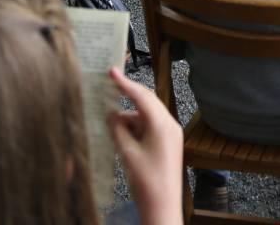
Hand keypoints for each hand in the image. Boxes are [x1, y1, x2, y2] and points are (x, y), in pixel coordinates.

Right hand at [106, 66, 183, 224]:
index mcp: (162, 124)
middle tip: (109, 88)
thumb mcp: (127, 153)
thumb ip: (118, 130)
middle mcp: (169, 125)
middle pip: (146, 103)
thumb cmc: (147, 181)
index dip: (125, 83)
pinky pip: (149, 128)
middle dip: (127, 97)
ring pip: (146, 116)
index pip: (142, 96)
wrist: (163, 206)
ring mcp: (170, 135)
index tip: (112, 71)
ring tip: (109, 123)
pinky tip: (120, 134)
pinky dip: (135, 128)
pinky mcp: (167, 144)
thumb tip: (112, 115)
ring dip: (129, 117)